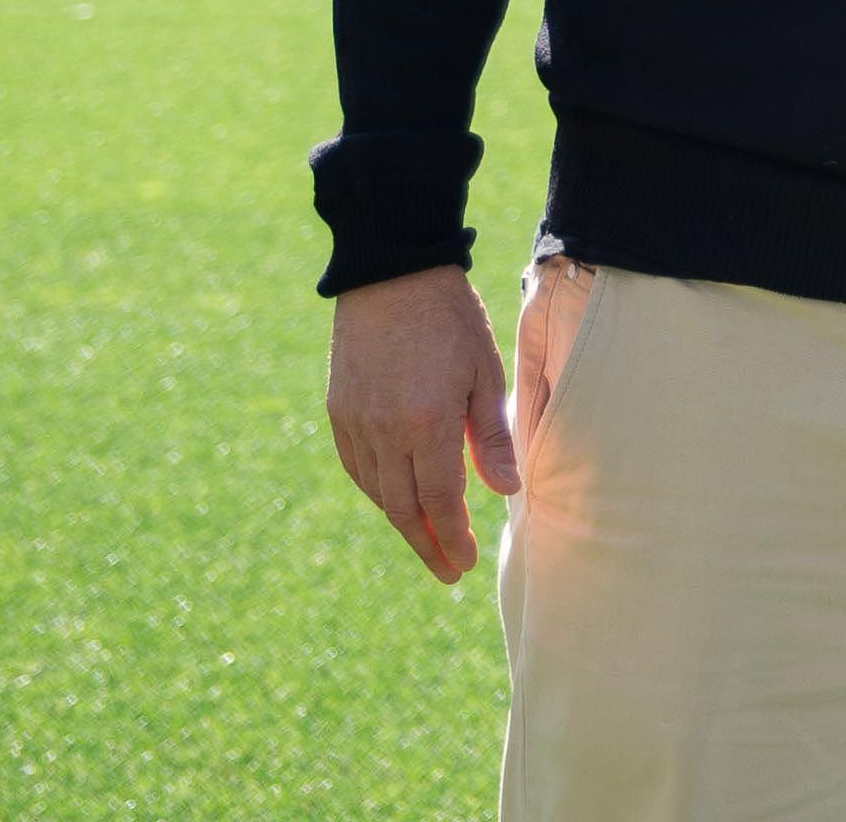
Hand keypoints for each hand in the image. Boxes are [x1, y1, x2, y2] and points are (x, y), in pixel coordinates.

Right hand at [326, 267, 515, 582]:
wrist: (391, 275)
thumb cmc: (451, 320)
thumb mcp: (485, 372)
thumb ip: (491, 436)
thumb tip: (507, 490)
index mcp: (426, 425)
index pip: (440, 503)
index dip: (453, 539)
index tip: (464, 565)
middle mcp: (384, 433)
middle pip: (404, 509)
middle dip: (428, 545)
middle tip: (448, 571)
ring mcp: (355, 424)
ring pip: (377, 493)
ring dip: (403, 522)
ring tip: (428, 541)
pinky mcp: (338, 412)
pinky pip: (357, 468)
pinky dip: (377, 492)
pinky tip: (395, 500)